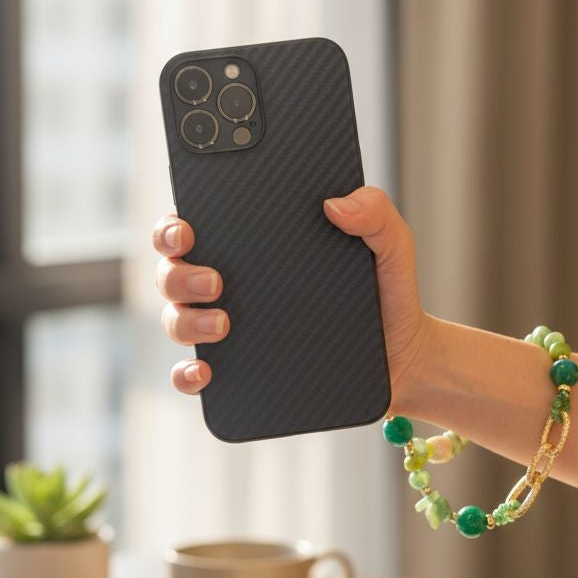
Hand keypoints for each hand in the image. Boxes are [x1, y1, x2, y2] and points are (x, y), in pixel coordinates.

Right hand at [153, 186, 432, 409]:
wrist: (404, 359)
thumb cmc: (386, 293)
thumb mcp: (391, 246)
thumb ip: (375, 213)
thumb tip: (335, 203)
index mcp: (255, 243)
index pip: (195, 224)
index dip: (174, 225)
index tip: (187, 228)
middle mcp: (230, 284)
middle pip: (172, 271)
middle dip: (177, 273)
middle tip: (216, 280)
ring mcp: (229, 328)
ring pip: (175, 318)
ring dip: (186, 319)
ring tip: (224, 323)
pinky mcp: (239, 370)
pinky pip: (191, 374)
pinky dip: (186, 374)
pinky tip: (206, 372)